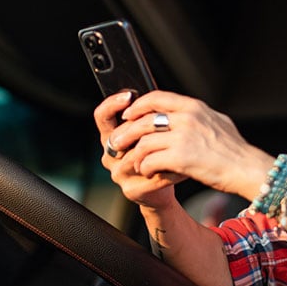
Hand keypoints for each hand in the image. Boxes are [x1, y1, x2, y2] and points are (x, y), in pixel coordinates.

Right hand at [94, 91, 186, 207]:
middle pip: (118, 135)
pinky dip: (170, 169)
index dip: (112, 104)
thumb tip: (156, 95)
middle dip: (140, 127)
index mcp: (111, 136)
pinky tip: (184, 165)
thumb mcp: (151, 131)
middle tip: (163, 120)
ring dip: (160, 148)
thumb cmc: (159, 151)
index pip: (102, 116)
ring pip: (135, 156)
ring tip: (182, 142)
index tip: (128, 96)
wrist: (165, 183)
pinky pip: (151, 175)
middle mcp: (110, 155)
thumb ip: (148, 116)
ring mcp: (119, 173)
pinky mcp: (132, 190)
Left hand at [110, 91, 274, 201]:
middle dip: (126, 133)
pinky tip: (148, 172)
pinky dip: (145, 167)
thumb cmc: (235, 150)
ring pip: (143, 142)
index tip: (129, 115)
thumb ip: (197, 115)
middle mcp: (187, 118)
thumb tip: (182, 112)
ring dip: (135, 154)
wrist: (248, 168)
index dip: (137, 106)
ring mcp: (183, 137)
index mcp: (194, 106)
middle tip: (118, 143)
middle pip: (143, 120)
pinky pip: (151, 160)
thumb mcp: (217, 121)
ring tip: (135, 163)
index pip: (156, 97)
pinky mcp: (181, 158)